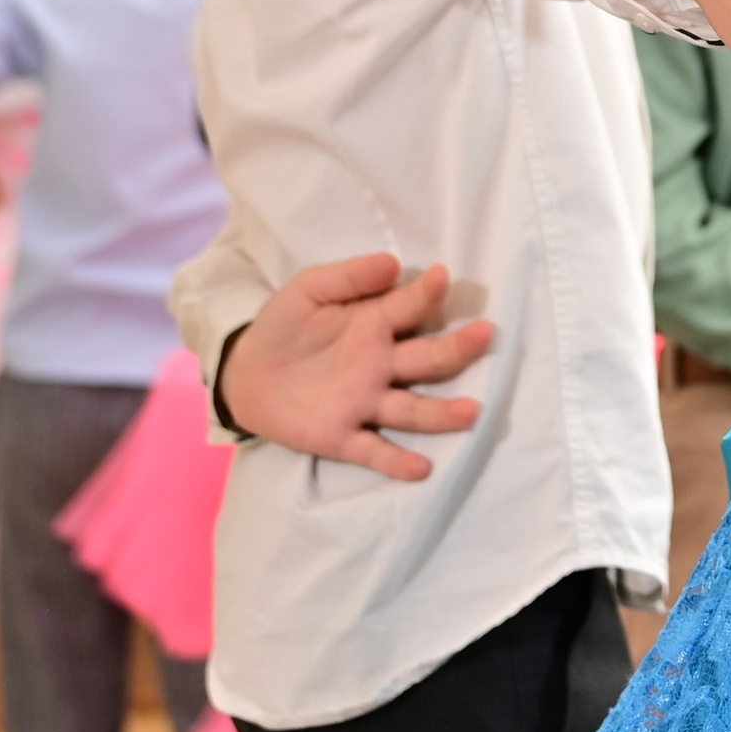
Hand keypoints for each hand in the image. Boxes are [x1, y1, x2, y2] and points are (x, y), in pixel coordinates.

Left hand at [217, 255, 493, 481]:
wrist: (245, 374)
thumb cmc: (286, 325)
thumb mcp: (309, 291)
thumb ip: (348, 277)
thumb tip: (392, 262)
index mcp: (376, 325)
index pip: (409, 308)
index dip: (425, 293)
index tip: (442, 278)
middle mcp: (381, 365)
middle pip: (427, 360)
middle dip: (457, 349)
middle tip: (485, 335)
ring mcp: (365, 403)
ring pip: (411, 410)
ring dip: (441, 413)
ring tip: (471, 412)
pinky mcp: (341, 437)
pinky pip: (373, 450)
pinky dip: (395, 461)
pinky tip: (421, 469)